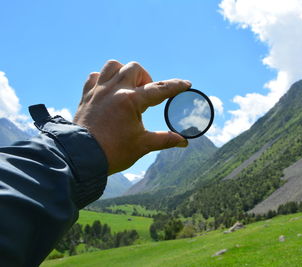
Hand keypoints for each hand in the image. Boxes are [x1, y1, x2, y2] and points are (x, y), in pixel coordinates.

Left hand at [74, 60, 189, 174]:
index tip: (186, 84)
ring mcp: (98, 91)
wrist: (80, 158)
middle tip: (147, 94)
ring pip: (113, 66)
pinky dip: (104, 79)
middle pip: (135, 69)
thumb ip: (165, 140)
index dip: (176, 86)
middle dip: (146, 78)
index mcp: (131, 101)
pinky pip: (95, 77)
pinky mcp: (86, 96)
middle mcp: (114, 90)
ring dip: (124, 72)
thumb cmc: (113, 152)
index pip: (159, 89)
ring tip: (128, 87)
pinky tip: (109, 90)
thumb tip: (183, 142)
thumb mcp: (143, 145)